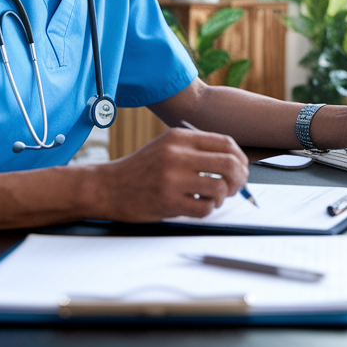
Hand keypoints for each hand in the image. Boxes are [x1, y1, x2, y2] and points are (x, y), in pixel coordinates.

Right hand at [92, 127, 248, 222]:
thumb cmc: (140, 169)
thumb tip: (234, 163)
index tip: (240, 169)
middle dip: (239, 179)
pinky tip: (197, 206)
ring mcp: (172, 178)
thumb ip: (196, 150)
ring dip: (222, 197)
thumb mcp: (166, 147)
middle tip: (233, 187)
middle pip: (229, 164)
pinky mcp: (167, 201)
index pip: (226, 143)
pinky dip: (207, 210)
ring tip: (212, 198)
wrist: (106, 186)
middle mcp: (177, 154)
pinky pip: (204, 208)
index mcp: (179, 137)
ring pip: (220, 187)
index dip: (240, 158)